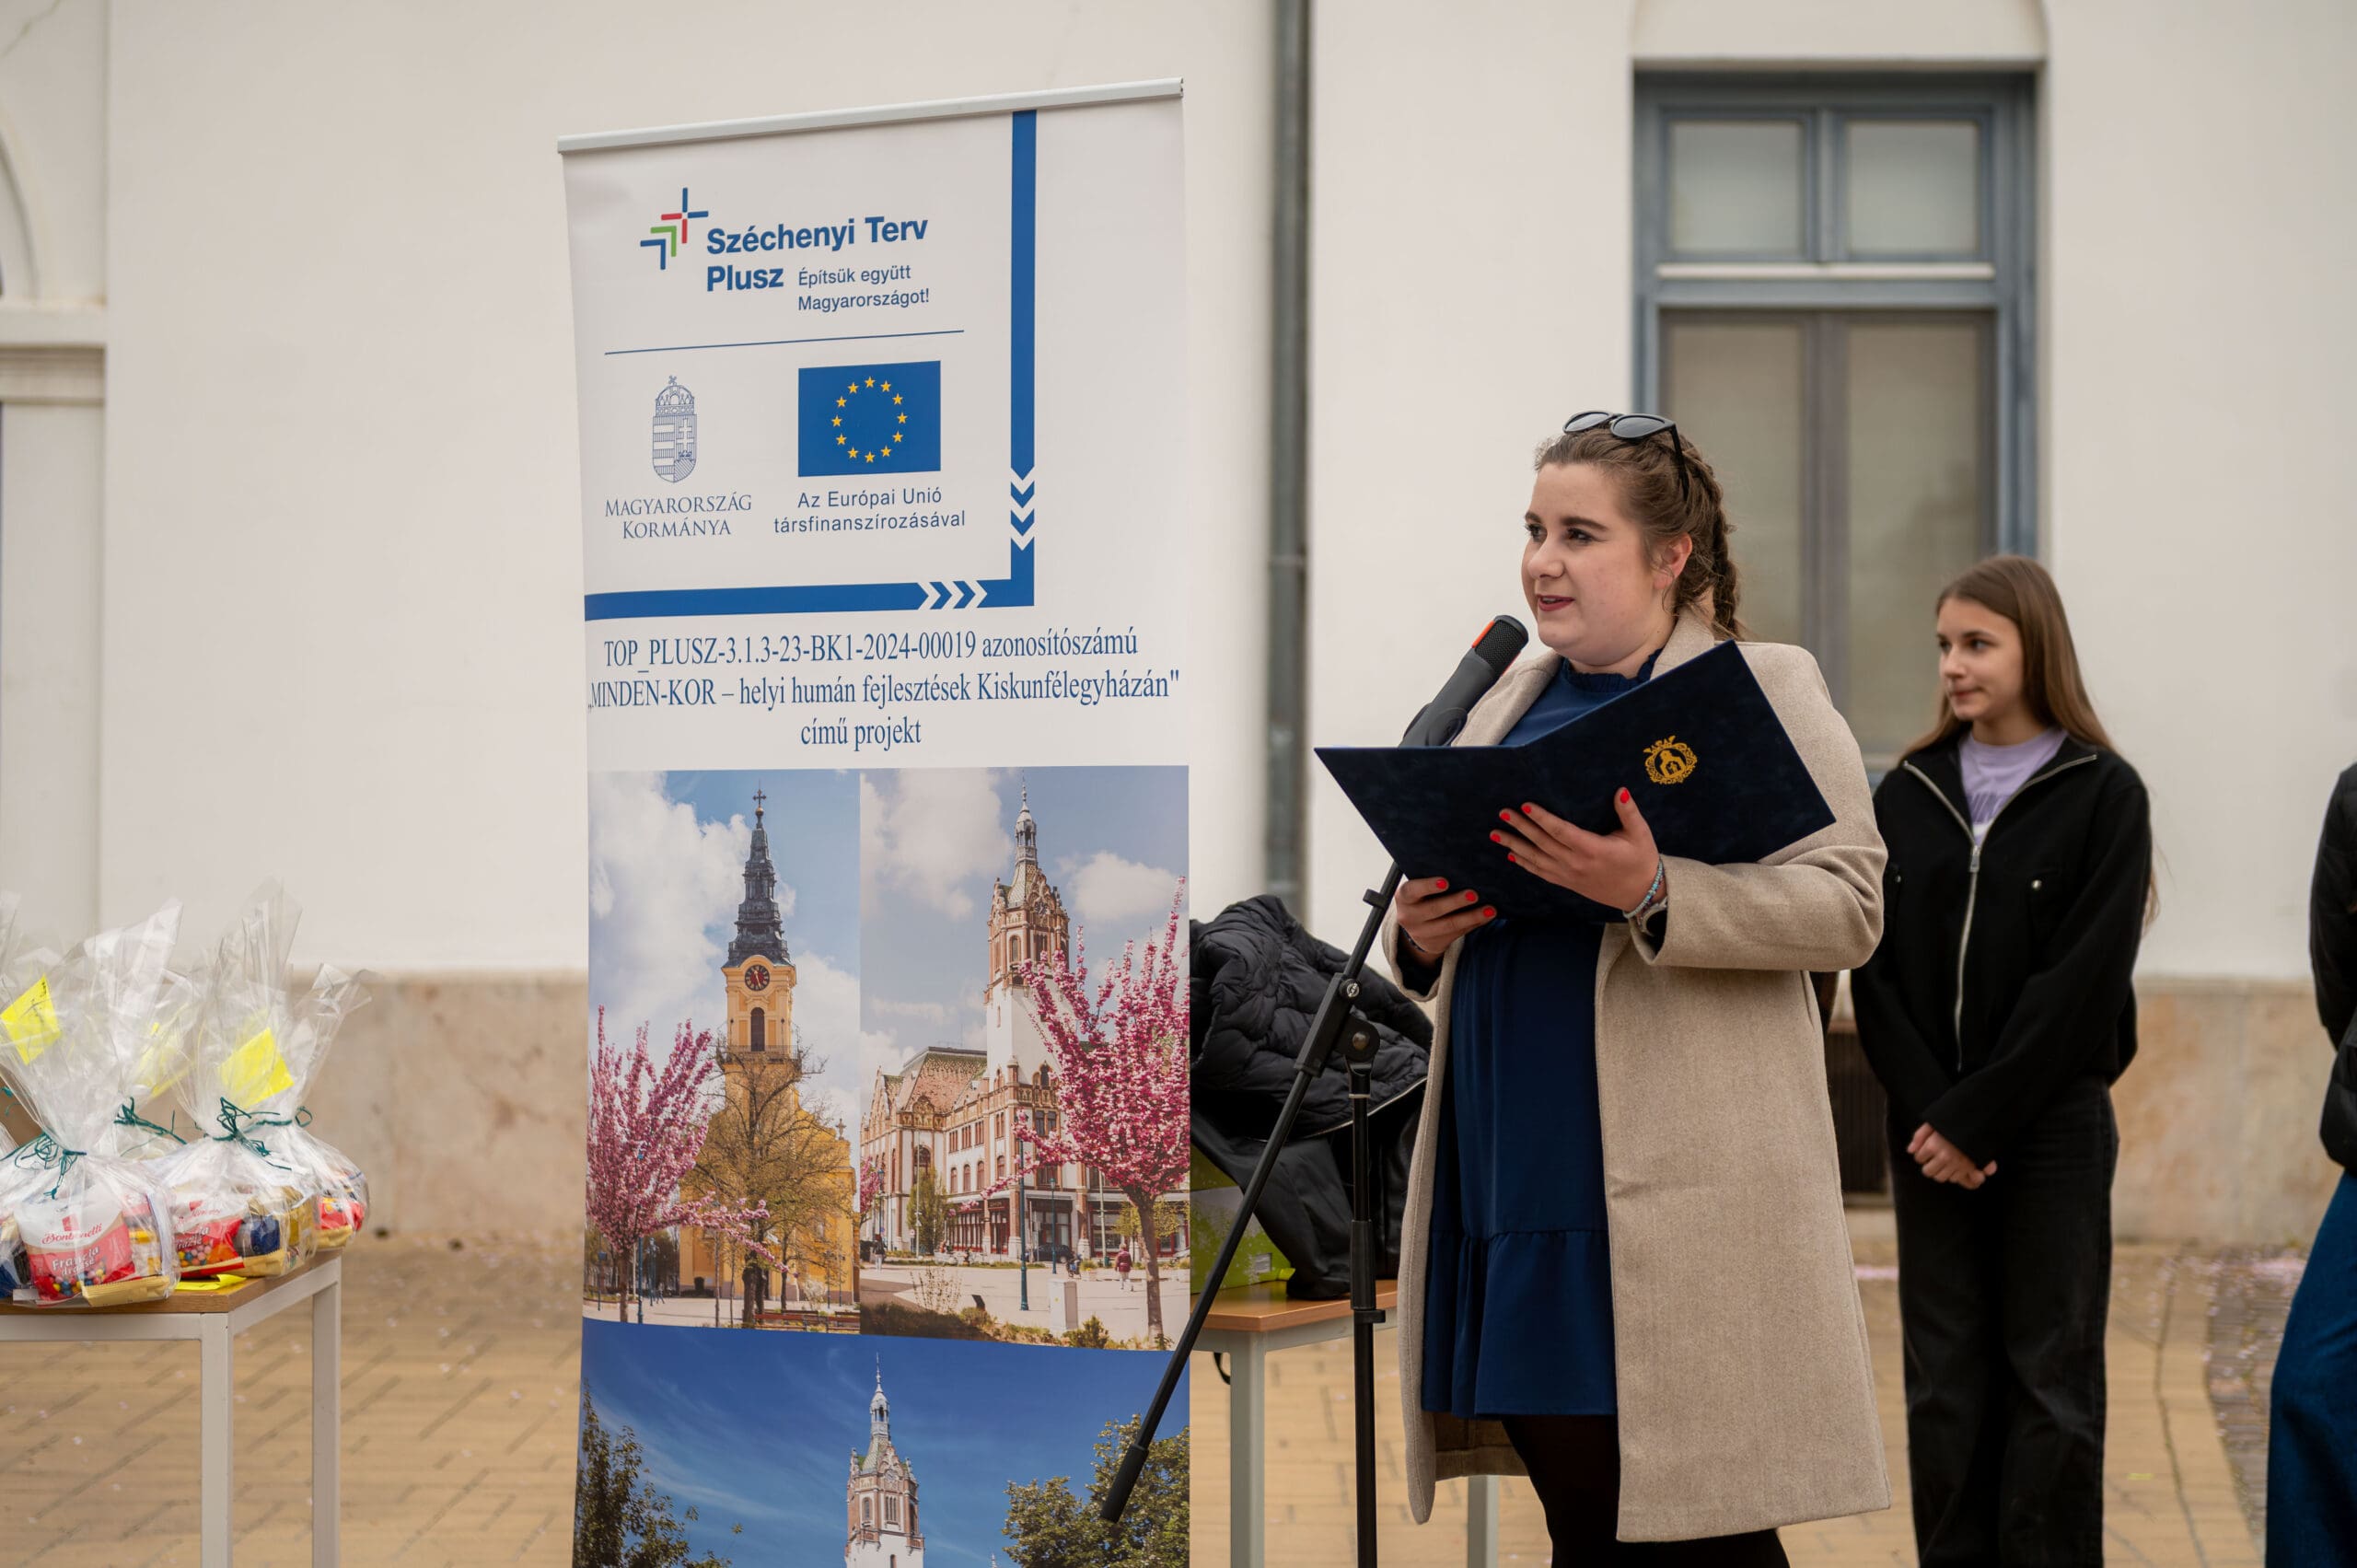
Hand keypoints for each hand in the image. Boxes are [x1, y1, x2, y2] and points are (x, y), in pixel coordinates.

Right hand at [1392, 875, 1495, 959]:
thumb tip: (1462, 870)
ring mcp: (1422, 933)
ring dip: (1471, 916)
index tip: (1446, 882)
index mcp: (1404, 897)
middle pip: (1434, 909)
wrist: (1416, 925)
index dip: (1428, 886)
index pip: (1413, 890)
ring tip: (1489, 909)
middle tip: (1474, 894)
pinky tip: (1486, 917)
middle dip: (1456, 902)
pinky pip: (1458, 933)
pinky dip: (1474, 924)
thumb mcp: (1418, 888)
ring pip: (1449, 925)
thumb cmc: (1422, 896)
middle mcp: (1409, 916)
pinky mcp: (1437, 943)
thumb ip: (1432, 880)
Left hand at [1491, 789, 1661, 911]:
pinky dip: (1524, 864)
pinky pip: (1541, 873)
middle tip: (1503, 813)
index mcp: (1592, 849)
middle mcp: (1576, 864)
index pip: (1561, 831)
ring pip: (1536, 860)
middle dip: (1520, 827)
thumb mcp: (1640, 834)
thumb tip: (1620, 790)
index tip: (1525, 805)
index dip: (1541, 818)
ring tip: (1496, 834)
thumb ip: (1628, 812)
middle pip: (1542, 843)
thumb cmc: (1641, 861)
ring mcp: (1569, 876)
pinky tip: (1511, 855)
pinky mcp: (1567, 883)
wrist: (1641, 894)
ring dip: (1514, 846)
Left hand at [1909, 1123, 1996, 1188]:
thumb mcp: (1932, 1123)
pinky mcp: (1968, 1168)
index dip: (1921, 1155)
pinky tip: (1953, 1166)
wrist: (1977, 1122)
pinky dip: (1952, 1174)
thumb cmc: (1952, 1122)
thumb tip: (1910, 1151)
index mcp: (1933, 1145)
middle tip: (1932, 1160)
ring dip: (1940, 1171)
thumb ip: (1919, 1136)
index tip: (1926, 1151)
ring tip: (1943, 1163)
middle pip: (1928, 1172)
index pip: (1919, 1158)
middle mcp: (1943, 1157)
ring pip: (1940, 1177)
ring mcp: (1956, 1164)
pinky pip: (1954, 1179)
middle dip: (1928, 1166)